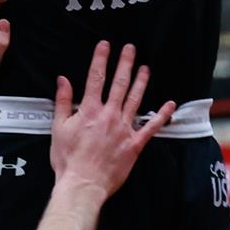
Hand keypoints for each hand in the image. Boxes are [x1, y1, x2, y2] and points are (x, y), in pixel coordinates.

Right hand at [49, 42, 174, 196]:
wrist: (83, 185)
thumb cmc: (68, 160)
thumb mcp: (59, 128)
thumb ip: (62, 102)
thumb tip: (63, 80)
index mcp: (89, 110)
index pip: (96, 78)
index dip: (101, 59)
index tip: (106, 45)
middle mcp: (109, 115)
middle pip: (119, 84)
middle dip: (125, 64)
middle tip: (131, 49)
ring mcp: (123, 129)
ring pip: (135, 100)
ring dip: (141, 82)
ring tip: (146, 68)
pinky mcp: (134, 145)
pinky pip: (151, 127)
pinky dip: (162, 115)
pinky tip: (170, 104)